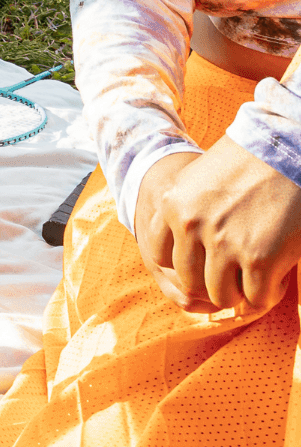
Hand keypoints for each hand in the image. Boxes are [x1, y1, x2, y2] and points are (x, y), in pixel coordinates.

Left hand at [134, 136, 300, 314]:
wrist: (285, 148)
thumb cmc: (245, 164)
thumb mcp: (195, 182)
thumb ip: (182, 214)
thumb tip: (173, 258)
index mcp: (174, 205)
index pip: (161, 257)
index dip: (186, 262)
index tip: (206, 259)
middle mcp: (192, 226)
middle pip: (191, 282)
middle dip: (214, 282)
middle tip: (236, 272)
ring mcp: (224, 244)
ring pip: (222, 296)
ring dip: (241, 291)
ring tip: (257, 272)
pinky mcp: (259, 258)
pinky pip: (257, 298)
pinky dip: (269, 292)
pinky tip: (278, 271)